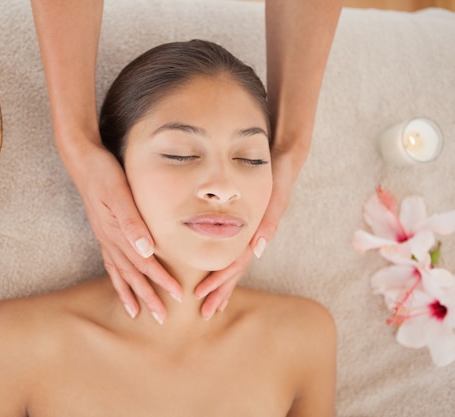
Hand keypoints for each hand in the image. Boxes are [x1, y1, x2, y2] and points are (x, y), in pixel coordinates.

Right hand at [73, 142, 181, 321]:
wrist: (82, 161)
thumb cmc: (104, 173)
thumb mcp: (119, 193)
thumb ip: (132, 222)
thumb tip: (147, 251)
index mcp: (117, 232)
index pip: (144, 262)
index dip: (161, 280)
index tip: (178, 295)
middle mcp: (109, 239)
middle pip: (131, 274)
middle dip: (147, 296)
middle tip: (162, 318)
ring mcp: (104, 236)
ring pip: (119, 272)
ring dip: (130, 292)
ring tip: (137, 312)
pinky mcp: (103, 231)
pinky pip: (110, 261)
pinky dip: (117, 277)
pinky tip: (122, 282)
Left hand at [194, 145, 301, 318]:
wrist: (286, 160)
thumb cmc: (280, 175)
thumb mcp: (277, 196)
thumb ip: (269, 221)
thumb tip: (259, 251)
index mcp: (258, 234)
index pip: (235, 264)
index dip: (219, 281)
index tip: (201, 295)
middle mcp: (255, 238)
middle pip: (234, 271)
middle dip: (220, 291)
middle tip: (204, 312)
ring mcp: (253, 235)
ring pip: (235, 265)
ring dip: (223, 285)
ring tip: (210, 302)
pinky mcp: (250, 228)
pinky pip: (235, 252)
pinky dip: (226, 268)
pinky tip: (217, 275)